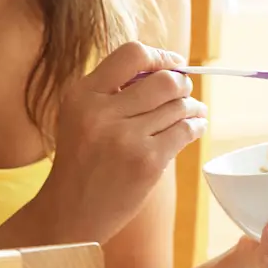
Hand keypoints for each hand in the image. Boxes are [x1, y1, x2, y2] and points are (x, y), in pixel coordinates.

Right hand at [37, 42, 207, 243]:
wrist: (70, 213)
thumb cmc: (82, 161)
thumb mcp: (81, 116)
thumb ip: (114, 89)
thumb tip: (167, 68)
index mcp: (82, 95)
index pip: (132, 54)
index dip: (162, 56)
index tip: (174, 64)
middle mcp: (102, 113)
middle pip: (165, 80)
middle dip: (182, 84)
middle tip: (184, 92)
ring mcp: (126, 138)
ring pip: (180, 105)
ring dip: (193, 107)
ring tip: (194, 111)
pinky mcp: (147, 161)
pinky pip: (186, 130)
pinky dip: (197, 126)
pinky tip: (195, 127)